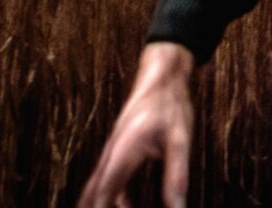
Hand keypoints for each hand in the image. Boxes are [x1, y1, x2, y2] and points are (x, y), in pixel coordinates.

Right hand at [78, 43, 198, 207]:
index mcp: (123, 153)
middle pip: (93, 193)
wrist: (161, 76)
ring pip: (98, 187)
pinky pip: (109, 181)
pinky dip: (112, 197)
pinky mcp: (119, 152)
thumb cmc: (169, 105)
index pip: (103, 194)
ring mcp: (113, 153)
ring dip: (101, 203)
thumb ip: (176, 177)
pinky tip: (124, 206)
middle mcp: (111, 154)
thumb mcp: (179, 142)